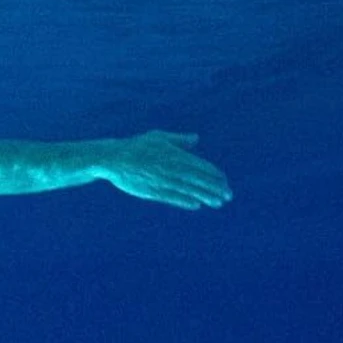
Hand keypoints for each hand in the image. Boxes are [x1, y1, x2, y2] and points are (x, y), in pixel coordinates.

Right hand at [98, 131, 231, 209]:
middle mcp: (172, 168)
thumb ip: (179, 140)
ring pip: (189, 190)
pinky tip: (196, 205)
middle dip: (216, 188)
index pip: (201, 166)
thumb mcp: (158, 137)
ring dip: (206, 196)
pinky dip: (185, 201)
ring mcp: (163, 180)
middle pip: (199, 179)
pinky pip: (173, 197)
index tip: (224, 181)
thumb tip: (196, 139)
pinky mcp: (153, 191)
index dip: (214, 174)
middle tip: (228, 195)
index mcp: (175, 155)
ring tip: (218, 202)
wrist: (114, 159)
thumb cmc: (136, 146)